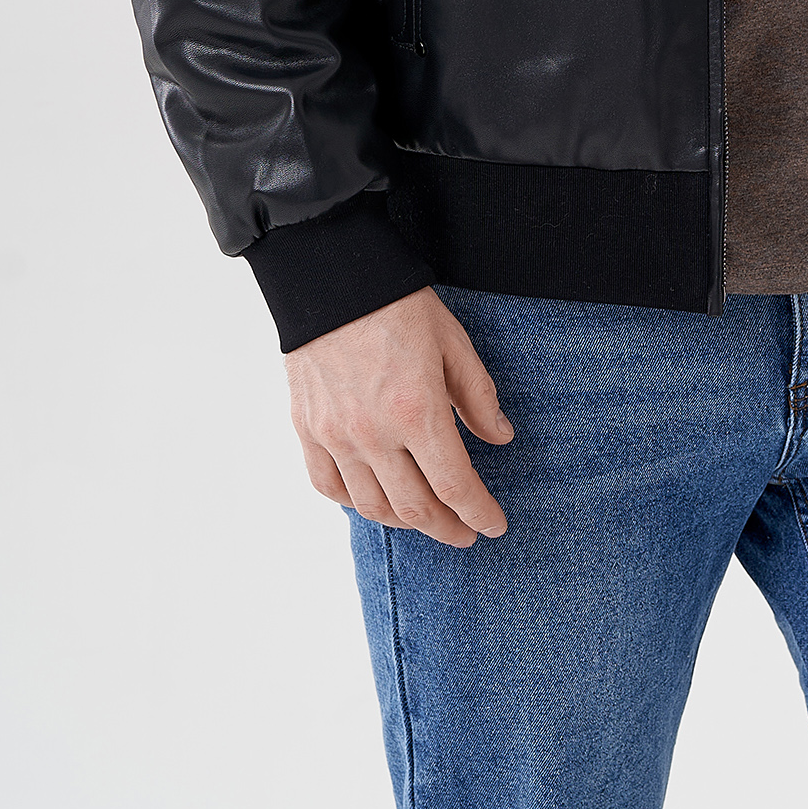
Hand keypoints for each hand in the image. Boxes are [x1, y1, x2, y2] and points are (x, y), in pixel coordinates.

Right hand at [285, 286, 513, 543]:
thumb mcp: (453, 342)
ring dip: (404, 522)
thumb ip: (478, 395)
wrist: (331, 277)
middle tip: (464, 532)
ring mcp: (335, 436)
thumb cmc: (398, 304)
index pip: (454, 486)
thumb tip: (500, 438)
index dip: (479, 513)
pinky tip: (373, 500)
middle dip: (447, 528)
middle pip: (415, 508)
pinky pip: (328, 486)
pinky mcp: (307, 429)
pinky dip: (353, 503)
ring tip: (425, 518)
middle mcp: (373, 434)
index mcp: (417, 411)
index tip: (494, 526)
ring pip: (372, 506)